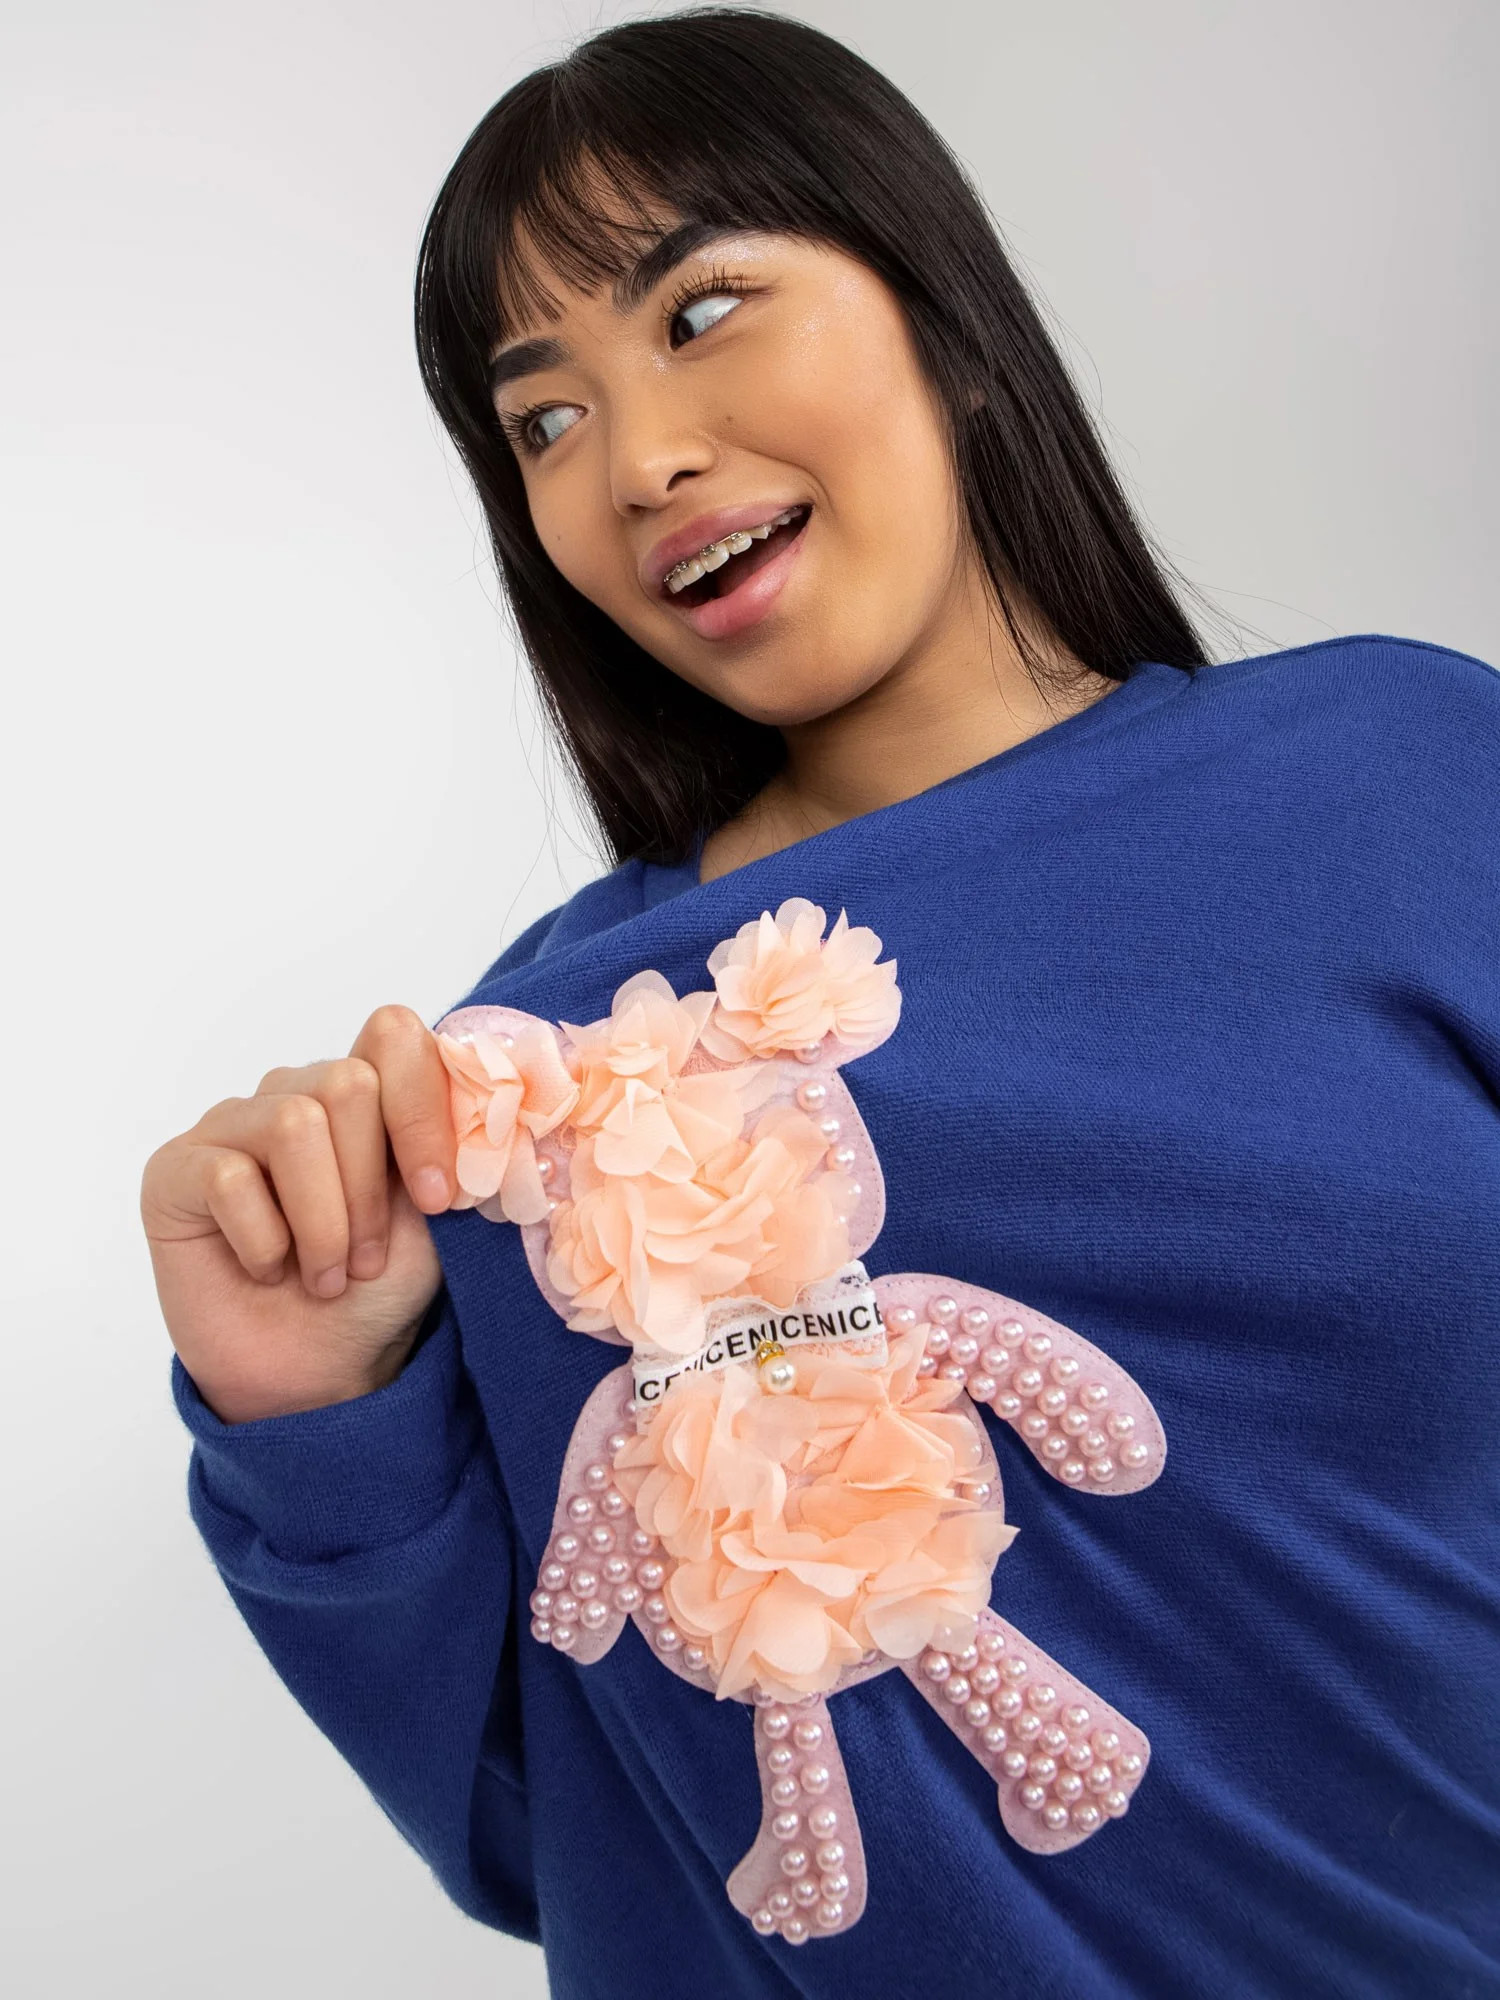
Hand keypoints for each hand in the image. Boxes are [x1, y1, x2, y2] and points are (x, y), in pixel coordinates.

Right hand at [142, 1006, 457, 1423]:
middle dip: (369, 1190)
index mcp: (365, 1093)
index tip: (438, 1199)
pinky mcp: (175, 1169)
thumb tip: (482, 1111)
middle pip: (347, 1083)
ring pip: (292, 1124)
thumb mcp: (435, 1220)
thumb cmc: (374, 1290)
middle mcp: (295, 1092)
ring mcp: (231, 1125)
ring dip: (323, 1223)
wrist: (316, 1371)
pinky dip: (264, 1243)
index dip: (421, 1112)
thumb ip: (449, 1151)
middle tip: (365, 1261)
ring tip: (325, 1276)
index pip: (393, 1035)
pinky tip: (266, 1272)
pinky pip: (229, 1176)